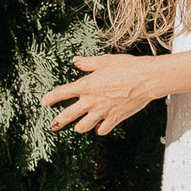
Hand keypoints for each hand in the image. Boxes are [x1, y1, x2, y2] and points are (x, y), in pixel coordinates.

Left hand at [42, 54, 159, 135]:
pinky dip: (98, 129)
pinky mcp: (114, 119)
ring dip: (79, 127)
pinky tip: (99, 126)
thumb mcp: (105, 60)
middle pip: (68, 115)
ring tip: (77, 126)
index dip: (51, 98)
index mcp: (86, 85)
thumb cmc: (127, 67)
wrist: (145, 79)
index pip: (62, 93)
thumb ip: (88, 63)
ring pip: (83, 127)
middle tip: (53, 126)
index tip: (44, 102)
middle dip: (58, 122)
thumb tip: (76, 61)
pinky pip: (101, 130)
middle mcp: (91, 101)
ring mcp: (102, 112)